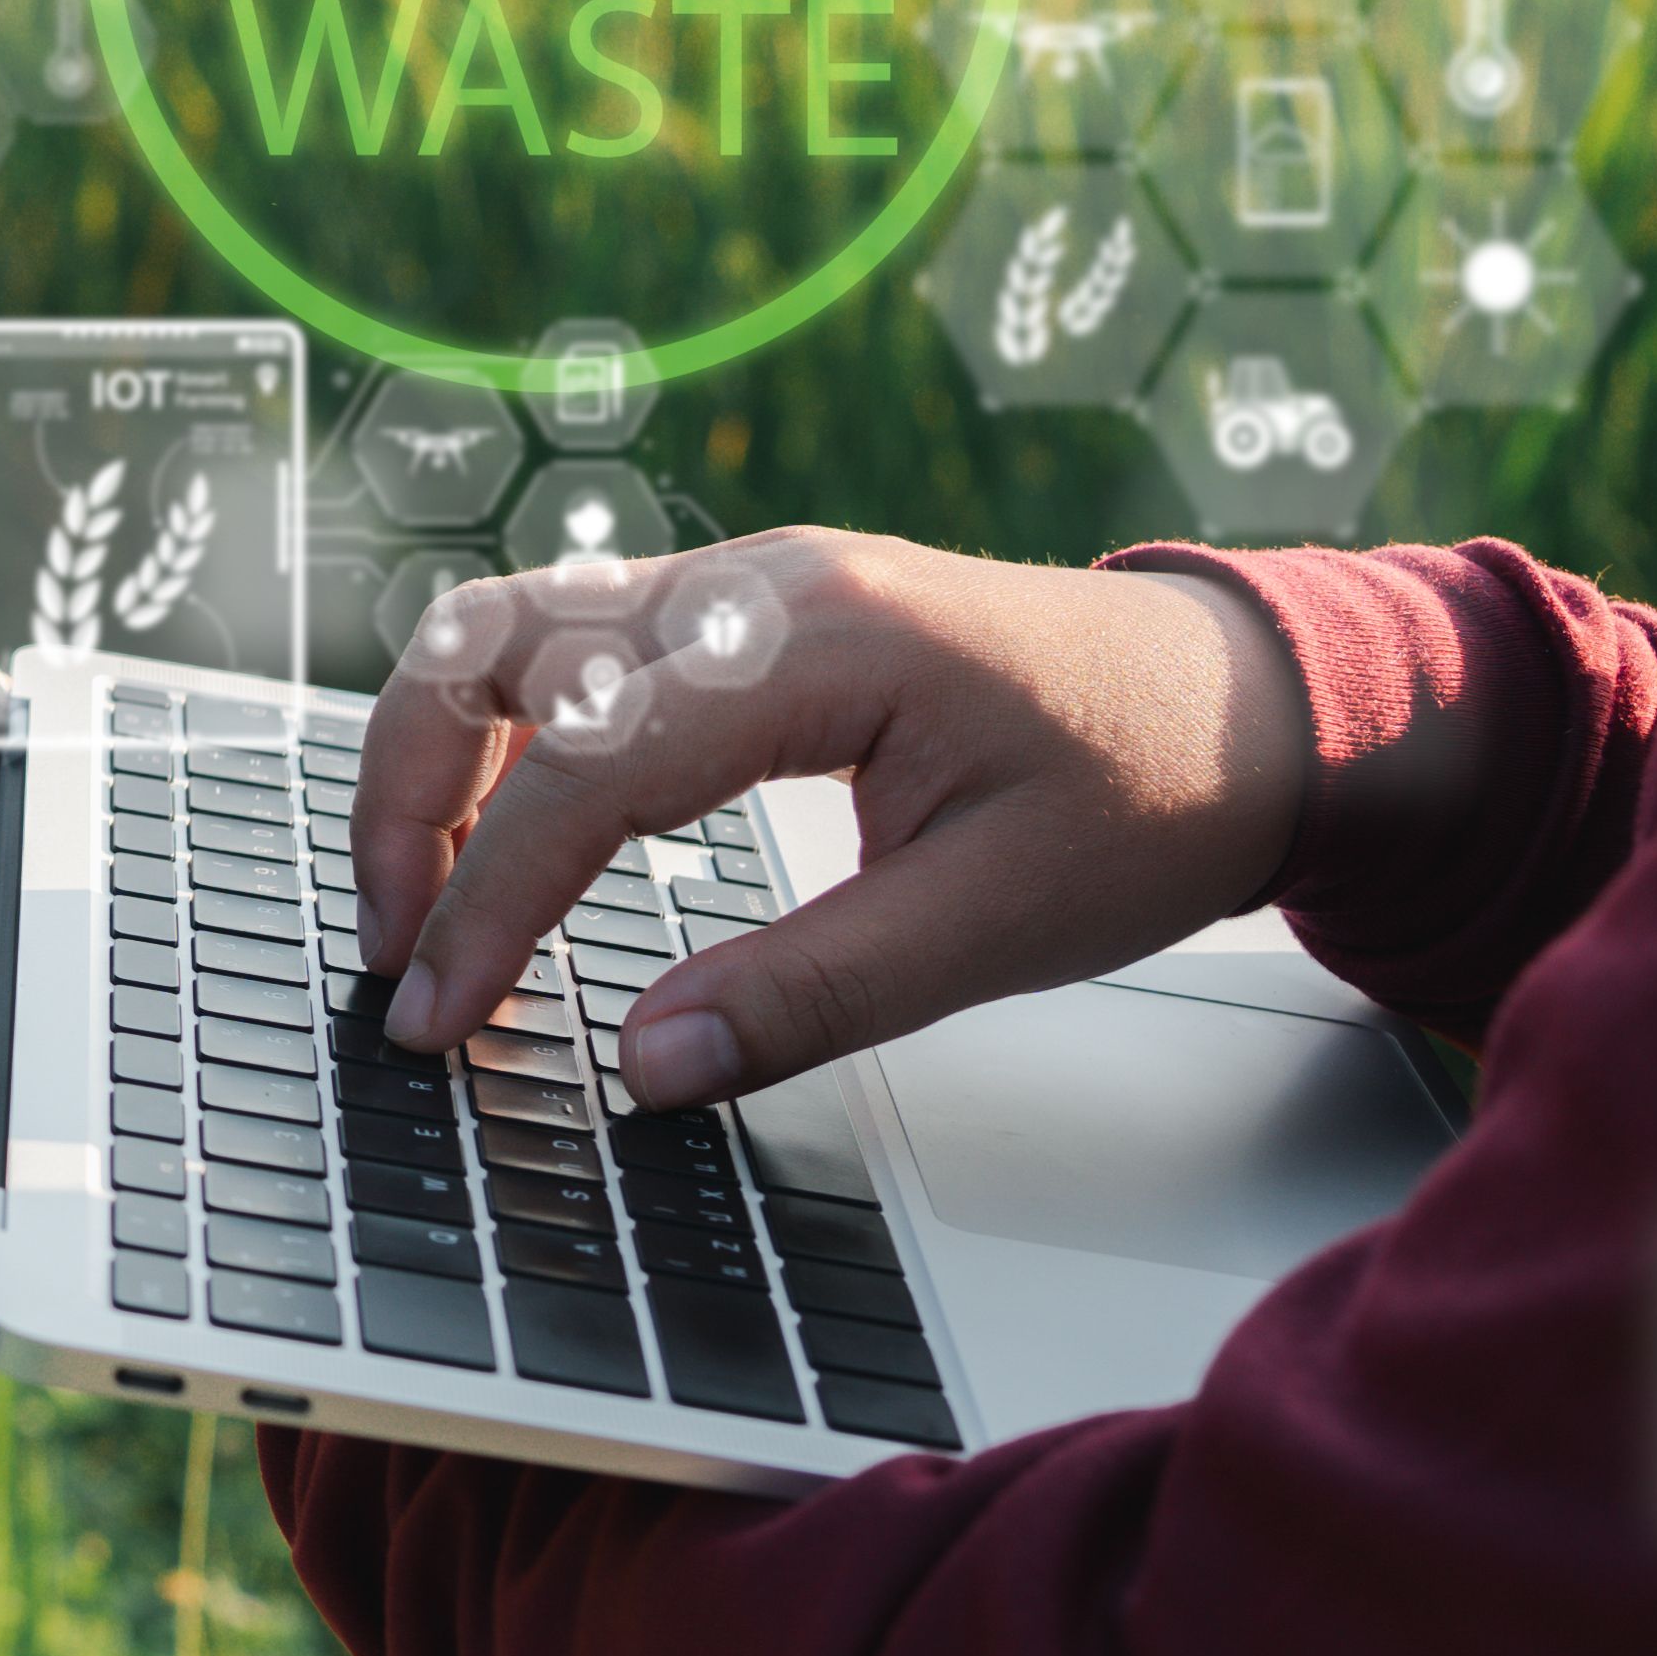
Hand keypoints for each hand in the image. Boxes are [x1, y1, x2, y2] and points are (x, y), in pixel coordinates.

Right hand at [353, 532, 1310, 1112]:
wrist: (1256, 703)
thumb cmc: (1152, 796)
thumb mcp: (997, 929)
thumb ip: (809, 998)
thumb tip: (648, 1068)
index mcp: (814, 644)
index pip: (580, 766)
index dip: (487, 903)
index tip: (439, 1020)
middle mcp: (750, 587)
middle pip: (487, 649)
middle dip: (405, 800)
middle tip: (400, 956)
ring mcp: (739, 586)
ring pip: (506, 629)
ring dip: (435, 756)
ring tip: (429, 904)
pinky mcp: (742, 615)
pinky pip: (566, 644)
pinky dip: (498, 736)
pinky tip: (506, 836)